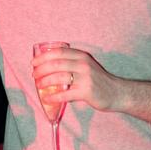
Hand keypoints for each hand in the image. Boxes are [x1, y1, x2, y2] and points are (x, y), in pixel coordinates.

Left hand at [32, 45, 150, 122]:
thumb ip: (71, 63)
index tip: (33, 62)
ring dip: (44, 82)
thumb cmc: (98, 80)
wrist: (117, 92)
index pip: (58, 52)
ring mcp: (85, 78)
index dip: (43, 56)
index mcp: (81, 56)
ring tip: (38, 85)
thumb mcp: (86, 66)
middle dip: (41, 69)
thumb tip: (47, 66)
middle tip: (33, 74)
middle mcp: (83, 64)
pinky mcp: (86, 92)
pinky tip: (47, 98)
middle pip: (56, 64)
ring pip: (59, 77)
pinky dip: (53, 96)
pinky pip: (65, 94)